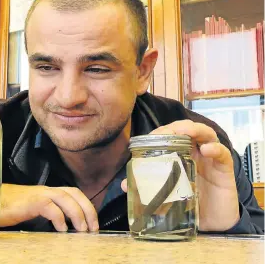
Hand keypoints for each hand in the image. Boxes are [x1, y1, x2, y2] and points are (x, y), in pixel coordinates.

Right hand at [0, 184, 98, 231]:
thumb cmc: (8, 208)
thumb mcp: (32, 210)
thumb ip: (47, 213)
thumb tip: (64, 227)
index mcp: (47, 192)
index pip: (73, 193)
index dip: (86, 205)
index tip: (93, 222)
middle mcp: (45, 190)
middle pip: (73, 192)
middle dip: (87, 209)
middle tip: (93, 227)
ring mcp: (38, 194)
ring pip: (65, 197)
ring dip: (77, 213)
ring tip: (82, 230)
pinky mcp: (30, 202)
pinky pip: (49, 206)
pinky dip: (59, 217)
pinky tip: (62, 229)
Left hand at [121, 120, 239, 231]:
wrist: (212, 223)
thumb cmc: (188, 202)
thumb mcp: (166, 194)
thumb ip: (148, 188)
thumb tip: (125, 184)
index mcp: (179, 154)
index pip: (170, 135)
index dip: (160, 133)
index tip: (150, 138)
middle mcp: (194, 152)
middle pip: (187, 130)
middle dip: (176, 127)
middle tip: (166, 132)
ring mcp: (210, 158)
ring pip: (206, 134)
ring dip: (195, 129)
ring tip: (186, 131)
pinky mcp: (224, 168)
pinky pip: (223, 153)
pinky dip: (215, 148)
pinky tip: (207, 149)